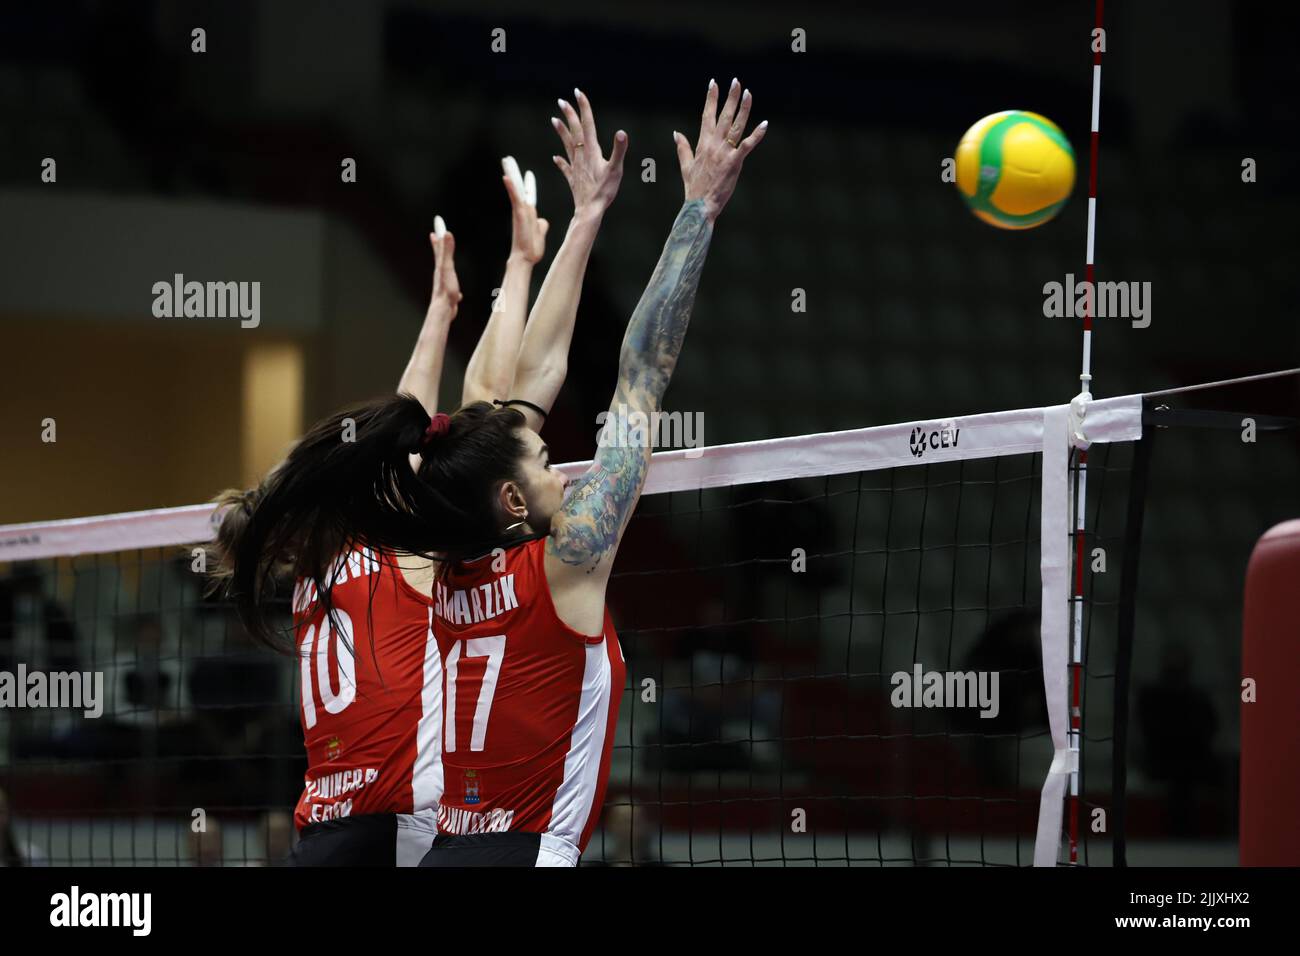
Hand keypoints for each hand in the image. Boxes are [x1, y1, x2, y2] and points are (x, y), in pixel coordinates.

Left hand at [428, 215, 462, 318]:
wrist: (443, 310)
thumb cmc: (445, 290)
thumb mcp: (447, 267)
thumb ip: (447, 251)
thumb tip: (446, 233)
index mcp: (440, 266)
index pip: (439, 247)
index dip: (439, 236)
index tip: (437, 224)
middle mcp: (440, 274)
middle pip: (439, 258)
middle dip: (439, 247)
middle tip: (436, 237)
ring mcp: (444, 285)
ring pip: (445, 272)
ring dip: (446, 265)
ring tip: (446, 262)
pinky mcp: (448, 295)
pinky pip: (452, 289)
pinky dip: (454, 288)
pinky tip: (458, 295)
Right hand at [502, 156, 548, 263]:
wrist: (526, 259)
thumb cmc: (531, 250)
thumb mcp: (540, 234)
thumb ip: (541, 226)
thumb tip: (543, 221)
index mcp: (529, 214)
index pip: (529, 195)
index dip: (529, 184)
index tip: (528, 173)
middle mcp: (523, 210)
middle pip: (519, 188)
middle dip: (514, 173)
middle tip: (507, 159)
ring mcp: (520, 211)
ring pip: (515, 189)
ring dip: (510, 174)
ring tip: (506, 160)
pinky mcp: (518, 214)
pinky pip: (515, 197)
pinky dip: (511, 187)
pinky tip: (506, 176)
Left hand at [552, 88, 627, 217]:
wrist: (589, 210)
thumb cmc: (604, 191)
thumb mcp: (615, 169)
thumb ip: (619, 150)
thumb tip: (622, 132)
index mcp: (591, 150)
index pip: (587, 124)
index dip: (583, 107)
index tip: (578, 93)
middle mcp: (581, 156)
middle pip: (574, 131)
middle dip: (569, 114)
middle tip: (562, 100)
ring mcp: (575, 167)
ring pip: (567, 145)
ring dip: (561, 131)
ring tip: (554, 120)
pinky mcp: (573, 179)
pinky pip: (565, 167)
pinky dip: (560, 161)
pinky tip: (555, 158)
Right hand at [674, 78, 765, 221]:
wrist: (700, 206)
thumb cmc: (694, 188)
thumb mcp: (686, 166)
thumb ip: (682, 148)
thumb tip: (676, 133)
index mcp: (703, 144)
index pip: (707, 115)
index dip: (711, 98)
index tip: (714, 83)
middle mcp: (714, 144)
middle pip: (724, 116)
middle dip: (730, 97)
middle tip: (736, 81)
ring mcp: (725, 152)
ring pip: (736, 125)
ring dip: (743, 108)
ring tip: (748, 93)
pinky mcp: (735, 162)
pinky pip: (747, 145)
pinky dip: (757, 134)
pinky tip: (765, 124)